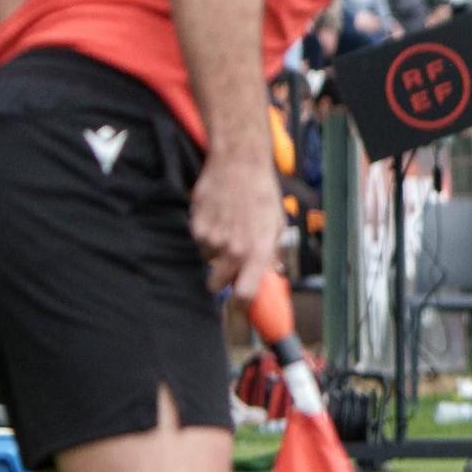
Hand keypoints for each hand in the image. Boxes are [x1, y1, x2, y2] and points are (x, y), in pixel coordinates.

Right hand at [191, 151, 286, 299]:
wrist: (239, 165)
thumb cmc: (262, 194)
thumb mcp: (275, 226)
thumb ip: (270, 254)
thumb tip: (271, 275)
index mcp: (257, 252)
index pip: (244, 295)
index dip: (240, 307)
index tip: (239, 307)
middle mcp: (233, 250)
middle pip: (216, 285)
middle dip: (221, 278)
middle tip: (230, 263)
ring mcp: (212, 239)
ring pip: (206, 261)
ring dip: (214, 251)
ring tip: (228, 227)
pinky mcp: (196, 227)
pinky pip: (199, 242)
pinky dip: (206, 234)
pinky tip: (218, 216)